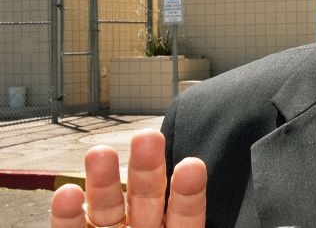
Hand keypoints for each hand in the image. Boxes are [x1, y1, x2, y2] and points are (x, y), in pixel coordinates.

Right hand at [50, 129, 206, 227]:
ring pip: (106, 208)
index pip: (185, 214)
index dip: (188, 192)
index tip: (192, 166)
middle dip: (146, 167)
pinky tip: (67, 193)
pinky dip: (67, 215)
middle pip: (146, 198)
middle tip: (148, 136)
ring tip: (99, 152)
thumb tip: (214, 204)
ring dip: (103, 180)